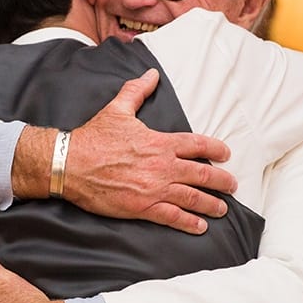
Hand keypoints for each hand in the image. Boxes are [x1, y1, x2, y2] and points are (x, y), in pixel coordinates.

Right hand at [28, 69, 237, 235]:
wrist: (70, 164)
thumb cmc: (94, 137)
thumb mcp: (117, 109)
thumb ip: (137, 91)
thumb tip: (151, 75)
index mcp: (159, 143)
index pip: (197, 145)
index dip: (216, 149)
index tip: (226, 154)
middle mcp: (162, 167)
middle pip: (202, 175)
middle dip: (222, 181)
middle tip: (232, 186)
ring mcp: (154, 189)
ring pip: (192, 198)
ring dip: (211, 204)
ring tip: (222, 208)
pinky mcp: (142, 208)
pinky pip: (172, 217)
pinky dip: (189, 223)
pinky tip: (200, 227)